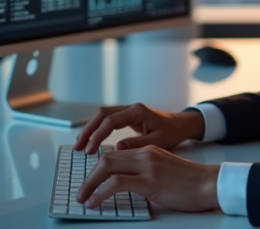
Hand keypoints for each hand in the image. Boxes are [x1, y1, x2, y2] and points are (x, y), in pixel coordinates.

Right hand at [73, 104, 204, 153]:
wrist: (181, 125)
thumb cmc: (173, 132)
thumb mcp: (158, 141)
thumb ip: (138, 144)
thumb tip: (116, 147)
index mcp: (138, 112)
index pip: (110, 121)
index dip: (98, 135)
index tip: (90, 151)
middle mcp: (131, 108)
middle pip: (102, 114)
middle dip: (88, 129)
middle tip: (78, 147)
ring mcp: (129, 111)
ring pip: (103, 115)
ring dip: (90, 128)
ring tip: (80, 145)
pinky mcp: (128, 116)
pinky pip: (108, 119)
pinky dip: (98, 129)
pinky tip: (91, 141)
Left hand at [76, 146, 219, 211]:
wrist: (211, 184)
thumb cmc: (192, 183)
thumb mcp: (166, 171)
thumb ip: (147, 172)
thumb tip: (128, 185)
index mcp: (150, 150)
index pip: (115, 154)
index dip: (98, 169)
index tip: (90, 182)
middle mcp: (146, 154)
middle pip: (106, 158)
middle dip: (89, 176)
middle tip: (81, 192)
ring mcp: (148, 167)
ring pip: (107, 166)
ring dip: (90, 184)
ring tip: (83, 198)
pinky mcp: (150, 182)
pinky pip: (116, 184)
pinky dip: (100, 193)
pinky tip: (95, 202)